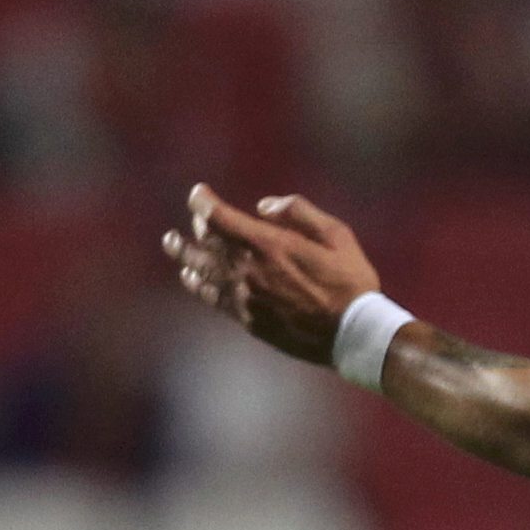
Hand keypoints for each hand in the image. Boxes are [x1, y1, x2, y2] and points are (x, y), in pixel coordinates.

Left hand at [162, 185, 377, 364]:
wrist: (355, 335)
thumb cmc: (351, 282)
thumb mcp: (336, 233)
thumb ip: (299, 211)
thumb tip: (263, 206)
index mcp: (268, 244)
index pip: (218, 216)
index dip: (202, 201)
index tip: (198, 194)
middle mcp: (249, 270)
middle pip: (204, 245)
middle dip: (192, 231)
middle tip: (182, 227)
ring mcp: (247, 298)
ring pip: (203, 274)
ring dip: (185, 257)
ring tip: (173, 247)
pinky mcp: (250, 321)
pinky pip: (215, 301)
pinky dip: (199, 287)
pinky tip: (192, 280)